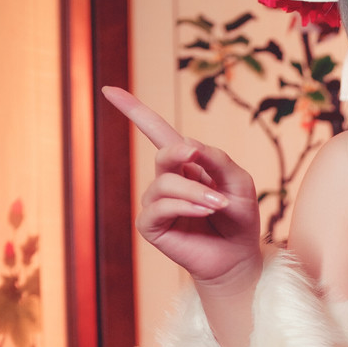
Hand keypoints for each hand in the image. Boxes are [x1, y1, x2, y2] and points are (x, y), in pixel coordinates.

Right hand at [103, 85, 261, 288]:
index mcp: (185, 164)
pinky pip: (160, 206)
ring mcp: (156, 202)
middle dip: (188, 158)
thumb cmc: (239, 219)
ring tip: (218, 206)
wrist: (238, 258)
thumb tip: (189, 146)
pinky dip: (185, 206)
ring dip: (195, 191)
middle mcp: (166, 180)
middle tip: (214, 181)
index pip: (156, 131)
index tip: (108, 89)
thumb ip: (218, 160)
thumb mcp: (239, 182)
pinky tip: (204, 213)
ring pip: (165, 182)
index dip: (133, 109)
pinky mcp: (151, 225)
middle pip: (165, 153)